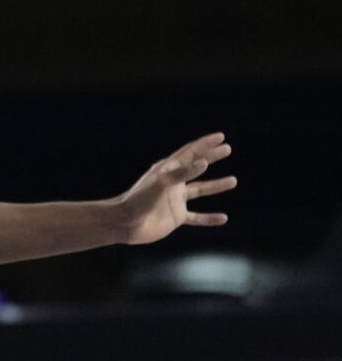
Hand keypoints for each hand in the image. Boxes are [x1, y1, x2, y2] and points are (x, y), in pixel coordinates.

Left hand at [116, 133, 236, 244]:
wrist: (126, 223)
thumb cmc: (140, 199)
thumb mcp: (161, 183)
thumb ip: (182, 173)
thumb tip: (203, 162)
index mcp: (168, 169)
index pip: (190, 153)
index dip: (205, 144)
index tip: (221, 137)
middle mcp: (173, 182)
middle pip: (197, 167)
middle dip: (212, 157)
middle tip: (228, 149)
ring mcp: (175, 200)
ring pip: (200, 190)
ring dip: (216, 186)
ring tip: (233, 180)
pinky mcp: (176, 217)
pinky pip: (197, 217)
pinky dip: (210, 218)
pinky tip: (223, 218)